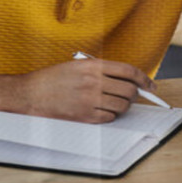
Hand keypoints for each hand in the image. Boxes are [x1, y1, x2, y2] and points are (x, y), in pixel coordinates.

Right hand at [7, 59, 155, 122]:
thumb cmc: (53, 78)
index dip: (144, 79)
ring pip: (122, 106)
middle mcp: (94, 82)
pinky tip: (103, 110)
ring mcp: (90, 100)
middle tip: (133, 96)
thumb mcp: (77, 65)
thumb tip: (127, 79)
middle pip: (129, 90)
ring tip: (115, 102)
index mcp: (93, 65)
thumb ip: (101, 69)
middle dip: (135, 94)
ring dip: (123, 106)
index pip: (129, 71)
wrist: (31, 94)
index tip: (151, 86)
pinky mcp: (85, 116)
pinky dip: (111, 115)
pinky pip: (109, 118)